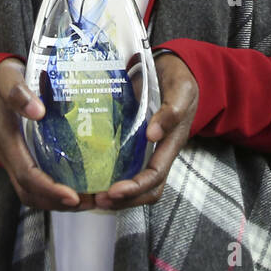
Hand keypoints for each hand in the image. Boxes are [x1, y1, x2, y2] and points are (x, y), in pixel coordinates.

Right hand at [0, 57, 95, 210]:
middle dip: (59, 202)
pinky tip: (80, 185)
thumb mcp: (7, 79)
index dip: (50, 189)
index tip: (73, 196)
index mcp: (7, 141)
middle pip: (32, 192)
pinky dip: (58, 190)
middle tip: (90, 201)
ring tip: (90, 198)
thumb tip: (38, 111)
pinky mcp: (24, 157)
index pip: (27, 175)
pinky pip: (39, 182)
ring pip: (35, 192)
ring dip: (60, 201)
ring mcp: (16, 159)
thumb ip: (18, 93)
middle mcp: (10, 156)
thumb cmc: (2, 79)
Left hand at [94, 51, 198, 210]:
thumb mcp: (181, 91)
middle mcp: (157, 153)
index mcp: (171, 145)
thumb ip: (171, 112)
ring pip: (133, 183)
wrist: (172, 70)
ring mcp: (145, 149)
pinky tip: (89, 177)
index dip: (136, 188)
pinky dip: (107, 176)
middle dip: (123, 200)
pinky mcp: (131, 142)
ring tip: (91, 196)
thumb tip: (153, 135)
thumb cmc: (179, 82)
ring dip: (115, 194)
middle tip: (97, 199)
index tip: (114, 191)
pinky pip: (121, 165)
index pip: (154, 177)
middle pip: (145, 190)